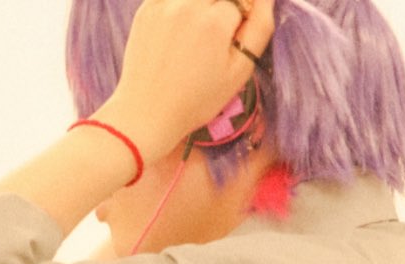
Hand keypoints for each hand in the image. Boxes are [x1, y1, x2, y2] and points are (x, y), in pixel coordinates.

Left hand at [92, 0, 274, 163]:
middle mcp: (188, 6)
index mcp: (215, 22)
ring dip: (203, 8)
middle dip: (224, 9)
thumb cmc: (196, 100)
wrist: (146, 113)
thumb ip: (259, 28)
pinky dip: (180, 6)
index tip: (232, 37)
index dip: (242, 18)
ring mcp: (163, 5)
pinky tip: (180, 28)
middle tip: (214, 37)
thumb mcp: (239, 72)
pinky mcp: (145, 10)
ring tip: (197, 35)